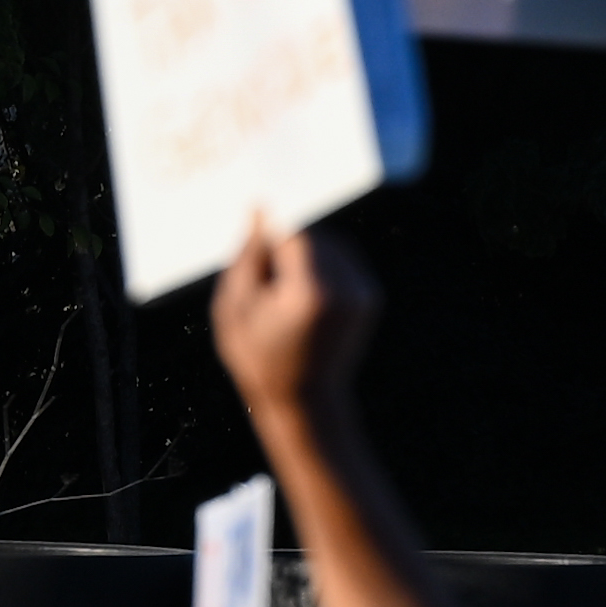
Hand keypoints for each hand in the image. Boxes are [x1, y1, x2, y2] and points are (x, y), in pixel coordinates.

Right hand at [212, 212, 380, 428]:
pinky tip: (302, 292)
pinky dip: (321, 263)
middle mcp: (344, 288)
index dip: (273, 222)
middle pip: (314, 234)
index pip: (294, 230)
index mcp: (308, 291)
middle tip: (266, 272)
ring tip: (284, 289)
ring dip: (304, 250)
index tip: (259, 214)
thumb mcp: (235, 305)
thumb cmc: (256, 355)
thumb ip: (248, 253)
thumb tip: (261, 207)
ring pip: (331, 242)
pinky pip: (343, 259)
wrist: (304, 399)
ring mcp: (363, 293)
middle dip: (287, 241)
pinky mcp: (371, 296)